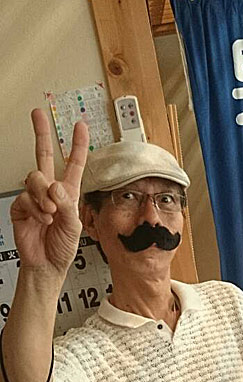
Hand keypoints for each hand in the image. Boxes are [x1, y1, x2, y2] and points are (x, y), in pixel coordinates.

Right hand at [11, 109, 88, 274]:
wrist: (47, 264)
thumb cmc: (63, 247)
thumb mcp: (75, 226)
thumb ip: (68, 205)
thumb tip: (56, 186)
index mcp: (69, 192)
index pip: (74, 163)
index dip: (78, 145)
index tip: (80, 126)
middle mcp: (52, 191)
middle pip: (44, 156)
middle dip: (42, 134)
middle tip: (39, 115)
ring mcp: (35, 197)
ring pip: (34, 177)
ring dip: (44, 195)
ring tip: (50, 212)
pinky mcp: (21, 206)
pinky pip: (25, 197)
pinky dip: (35, 209)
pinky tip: (41, 219)